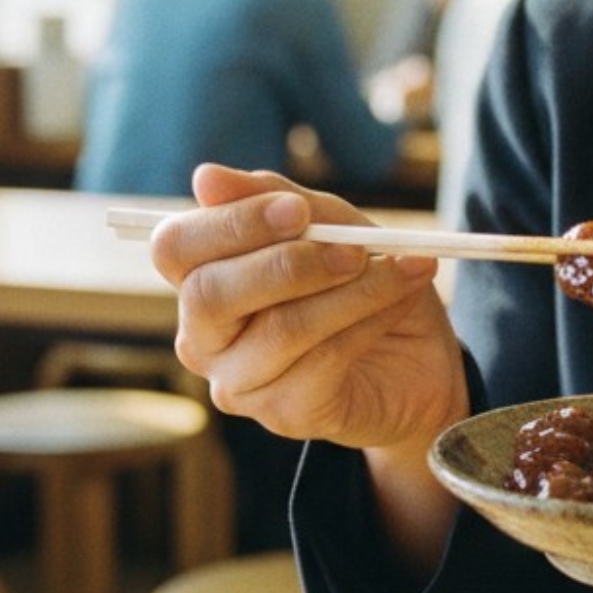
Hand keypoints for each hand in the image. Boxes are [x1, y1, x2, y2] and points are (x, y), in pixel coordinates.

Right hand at [157, 163, 463, 452]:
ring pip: (281, 327)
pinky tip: (401, 299)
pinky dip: (371, 318)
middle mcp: (203, 337)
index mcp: (199, 279)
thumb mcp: (329, 225)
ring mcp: (238, 382)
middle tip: (354, 249)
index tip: (296, 209)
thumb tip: (205, 178)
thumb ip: (276, 200)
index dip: (230, 224)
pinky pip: (324, 358)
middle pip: (209, 295)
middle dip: (286, 264)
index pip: (175, 248)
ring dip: (352, 290)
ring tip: (401, 267)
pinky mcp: (284, 414)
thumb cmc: (357, 280)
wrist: (418, 357)